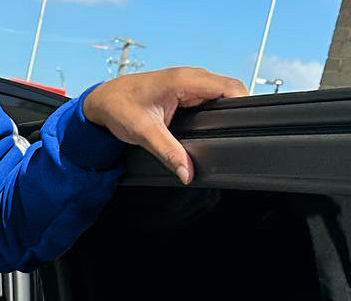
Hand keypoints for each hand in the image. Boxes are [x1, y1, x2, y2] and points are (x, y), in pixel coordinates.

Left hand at [81, 67, 248, 184]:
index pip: (229, 87)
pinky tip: (211, 127)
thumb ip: (168, 153)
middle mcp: (191, 77)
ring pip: (219, 94)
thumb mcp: (144, 134)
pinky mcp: (184, 90)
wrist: (103, 100)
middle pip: (229, 91)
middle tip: (236, 135)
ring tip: (226, 133)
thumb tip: (187, 173)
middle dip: (236, 111)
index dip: (244, 104)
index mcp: (185, 80)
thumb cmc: (120, 108)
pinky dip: (212, 111)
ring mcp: (189, 82)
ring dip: (224, 111)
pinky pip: (207, 98)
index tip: (247, 125)